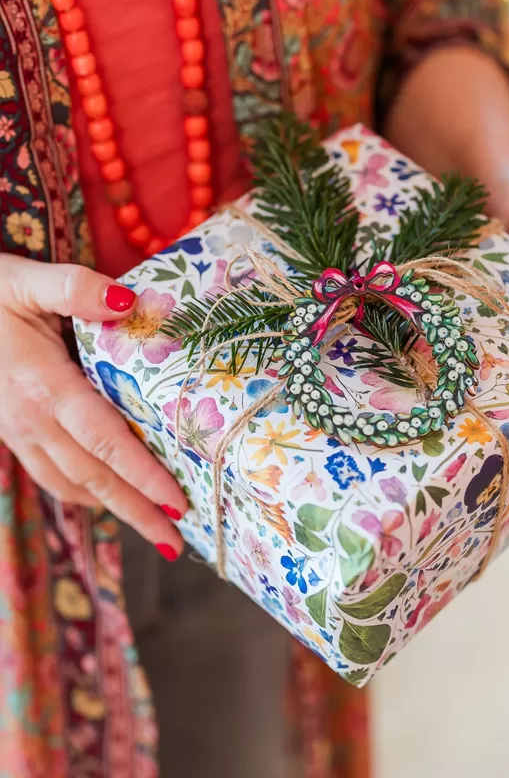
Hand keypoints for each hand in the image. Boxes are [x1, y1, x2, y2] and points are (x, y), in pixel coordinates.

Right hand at [0, 254, 186, 558]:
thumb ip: (76, 289)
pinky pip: (48, 473)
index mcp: (44, 386)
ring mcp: (17, 430)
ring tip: (152, 530)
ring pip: (71, 482)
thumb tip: (130, 303)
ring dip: (114, 508)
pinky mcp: (11, 431)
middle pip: (94, 475)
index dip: (142, 475)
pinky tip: (102, 498)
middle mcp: (31, 419)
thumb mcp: (27, 281)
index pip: (104, 441)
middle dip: (137, 510)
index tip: (177, 502)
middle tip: (177, 542)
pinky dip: (80, 493)